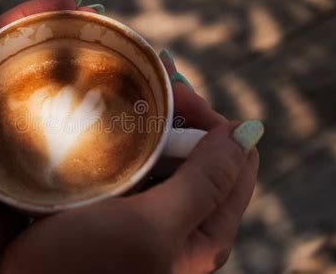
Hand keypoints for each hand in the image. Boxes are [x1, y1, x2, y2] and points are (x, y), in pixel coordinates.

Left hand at [0, 0, 93, 273]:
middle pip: (38, 62)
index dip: (32, 18)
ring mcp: (30, 136)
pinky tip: (114, 95)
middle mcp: (2, 110)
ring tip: (115, 47)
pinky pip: (75, 130)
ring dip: (87, 69)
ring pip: (60, 93)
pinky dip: (95, 111)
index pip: (2, 43)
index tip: (68, 3)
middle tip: (101, 19)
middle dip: (69, 36)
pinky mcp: (51, 164)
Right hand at [0, 54, 262, 273]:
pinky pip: (137, 161)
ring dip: (152, 120)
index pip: (236, 160)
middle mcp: (184, 220)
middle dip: (180, 113)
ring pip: (167, 152)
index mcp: (206, 231)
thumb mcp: (153, 228)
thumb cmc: (85, 266)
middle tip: (147, 81)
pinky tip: (110, 118)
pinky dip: (129, 136)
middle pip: (202, 152)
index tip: (173, 93)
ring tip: (128, 88)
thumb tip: (250, 131)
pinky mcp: (120, 203)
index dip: (211, 120)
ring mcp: (150, 210)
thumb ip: (206, 183)